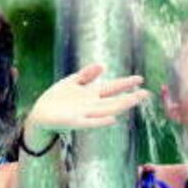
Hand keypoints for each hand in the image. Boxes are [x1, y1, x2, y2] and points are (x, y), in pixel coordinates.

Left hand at [24, 64, 148, 149]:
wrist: (41, 113)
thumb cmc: (58, 98)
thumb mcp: (72, 81)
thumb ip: (87, 74)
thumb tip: (103, 66)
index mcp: (92, 93)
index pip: (113, 87)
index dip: (126, 83)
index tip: (140, 79)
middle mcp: (92, 104)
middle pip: (115, 100)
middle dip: (130, 96)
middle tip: (146, 93)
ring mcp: (85, 113)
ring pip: (107, 109)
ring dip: (121, 106)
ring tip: (134, 100)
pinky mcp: (75, 122)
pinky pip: (90, 122)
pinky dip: (101, 121)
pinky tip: (112, 119)